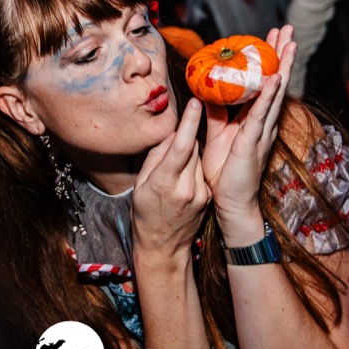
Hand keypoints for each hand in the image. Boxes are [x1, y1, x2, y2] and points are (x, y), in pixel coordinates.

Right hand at [132, 98, 210, 267]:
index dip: (189, 122)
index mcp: (164, 183)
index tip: (195, 102)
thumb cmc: (145, 214)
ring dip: (189, 155)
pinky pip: (202, 171)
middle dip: (185, 139)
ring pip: (199, 158)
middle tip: (173, 141)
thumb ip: (156, 157)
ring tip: (174, 169)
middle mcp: (186, 188)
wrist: (163, 246)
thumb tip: (172, 135)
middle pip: (192, 148)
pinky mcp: (208, 197)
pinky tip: (183, 179)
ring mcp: (200, 194)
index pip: (182, 146)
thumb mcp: (140, 184)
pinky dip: (193, 168)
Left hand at [201, 26, 296, 241]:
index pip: (264, 84)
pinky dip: (270, 95)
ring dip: (283, 66)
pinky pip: (262, 114)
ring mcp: (261, 131)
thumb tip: (209, 93)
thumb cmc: (225, 174)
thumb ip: (216, 114)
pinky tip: (276, 77)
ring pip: (275, 93)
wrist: (230, 203)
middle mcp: (263, 122)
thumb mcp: (216, 136)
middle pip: (276, 82)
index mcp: (254, 119)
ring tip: (291, 43)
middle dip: (282, 54)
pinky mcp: (254, 142)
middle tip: (288, 29)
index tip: (270, 37)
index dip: (269, 60)